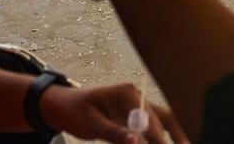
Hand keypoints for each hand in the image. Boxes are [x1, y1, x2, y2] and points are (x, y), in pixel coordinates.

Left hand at [41, 84, 187, 143]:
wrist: (60, 107)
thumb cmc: (73, 110)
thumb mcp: (91, 123)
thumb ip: (114, 133)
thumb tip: (136, 141)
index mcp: (126, 93)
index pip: (148, 116)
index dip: (156, 136)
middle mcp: (135, 98)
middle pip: (162, 118)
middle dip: (174, 136)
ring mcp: (135, 108)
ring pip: (161, 123)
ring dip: (170, 137)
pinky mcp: (131, 120)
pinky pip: (148, 131)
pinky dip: (154, 139)